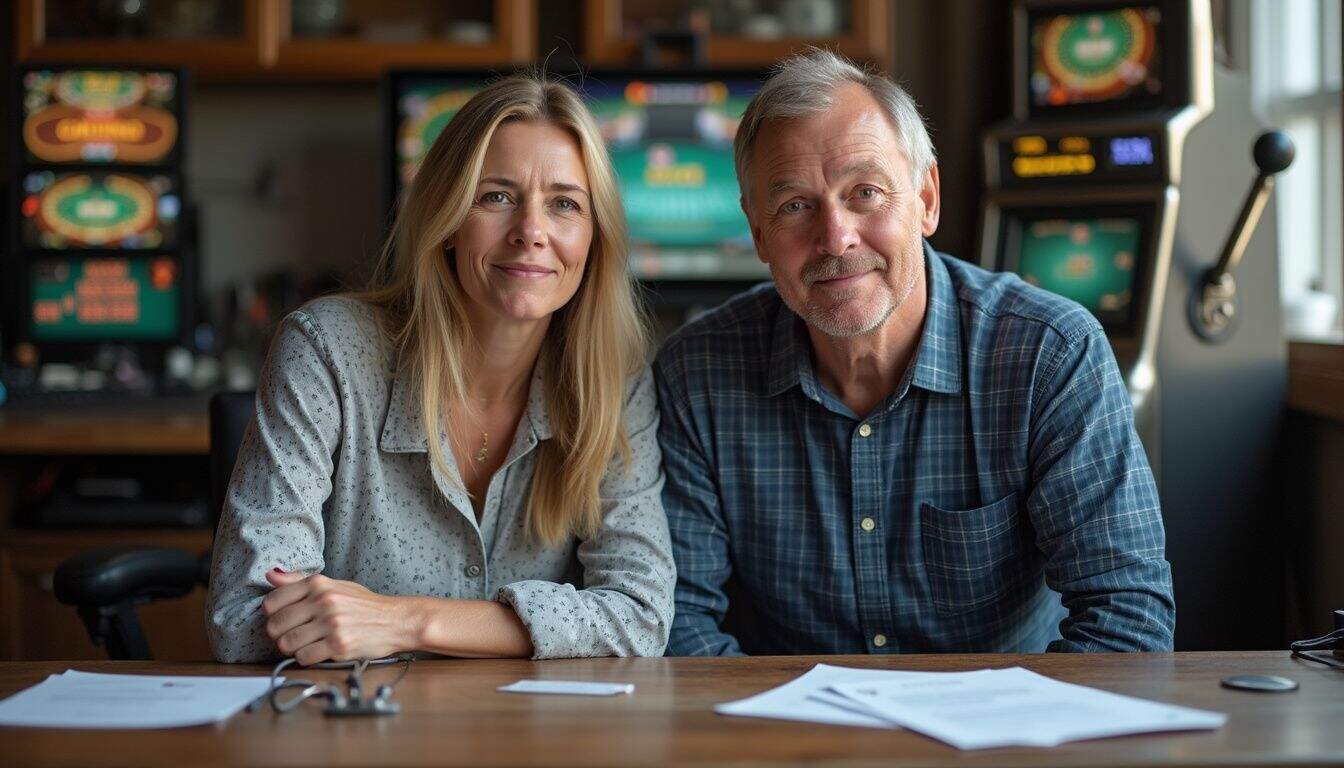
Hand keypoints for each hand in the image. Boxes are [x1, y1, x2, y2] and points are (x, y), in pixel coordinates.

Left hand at [261, 569, 418, 665]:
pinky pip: (304, 657)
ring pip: (287, 643)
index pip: (272, 602)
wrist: (395, 620)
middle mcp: (324, 601)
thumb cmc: (363, 605)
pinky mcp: (338, 644)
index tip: (282, 619)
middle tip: (292, 635)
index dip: (272, 615)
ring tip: (306, 644)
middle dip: (279, 635)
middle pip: (276, 625)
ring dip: (292, 648)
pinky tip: (318, 651)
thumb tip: (270, 575)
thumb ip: (299, 581)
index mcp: (318, 584)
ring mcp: (331, 623)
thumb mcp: (333, 585)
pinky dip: (306, 657)